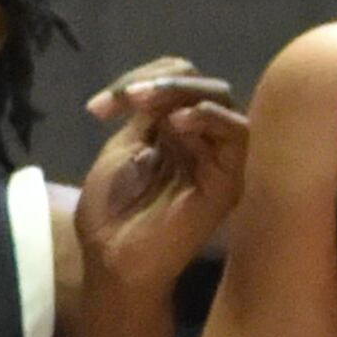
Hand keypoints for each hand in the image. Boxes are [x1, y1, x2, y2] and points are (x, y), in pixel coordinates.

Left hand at [74, 62, 251, 304]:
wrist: (111, 260)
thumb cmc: (112, 212)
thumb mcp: (124, 148)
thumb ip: (147, 114)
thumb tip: (158, 81)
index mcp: (177, 130)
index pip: (179, 79)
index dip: (143, 77)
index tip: (99, 107)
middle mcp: (203, 140)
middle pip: (203, 83)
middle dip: (160, 81)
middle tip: (125, 99)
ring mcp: (219, 159)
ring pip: (220, 99)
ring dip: (178, 93)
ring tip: (141, 104)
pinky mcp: (229, 181)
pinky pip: (237, 135)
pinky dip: (207, 118)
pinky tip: (174, 125)